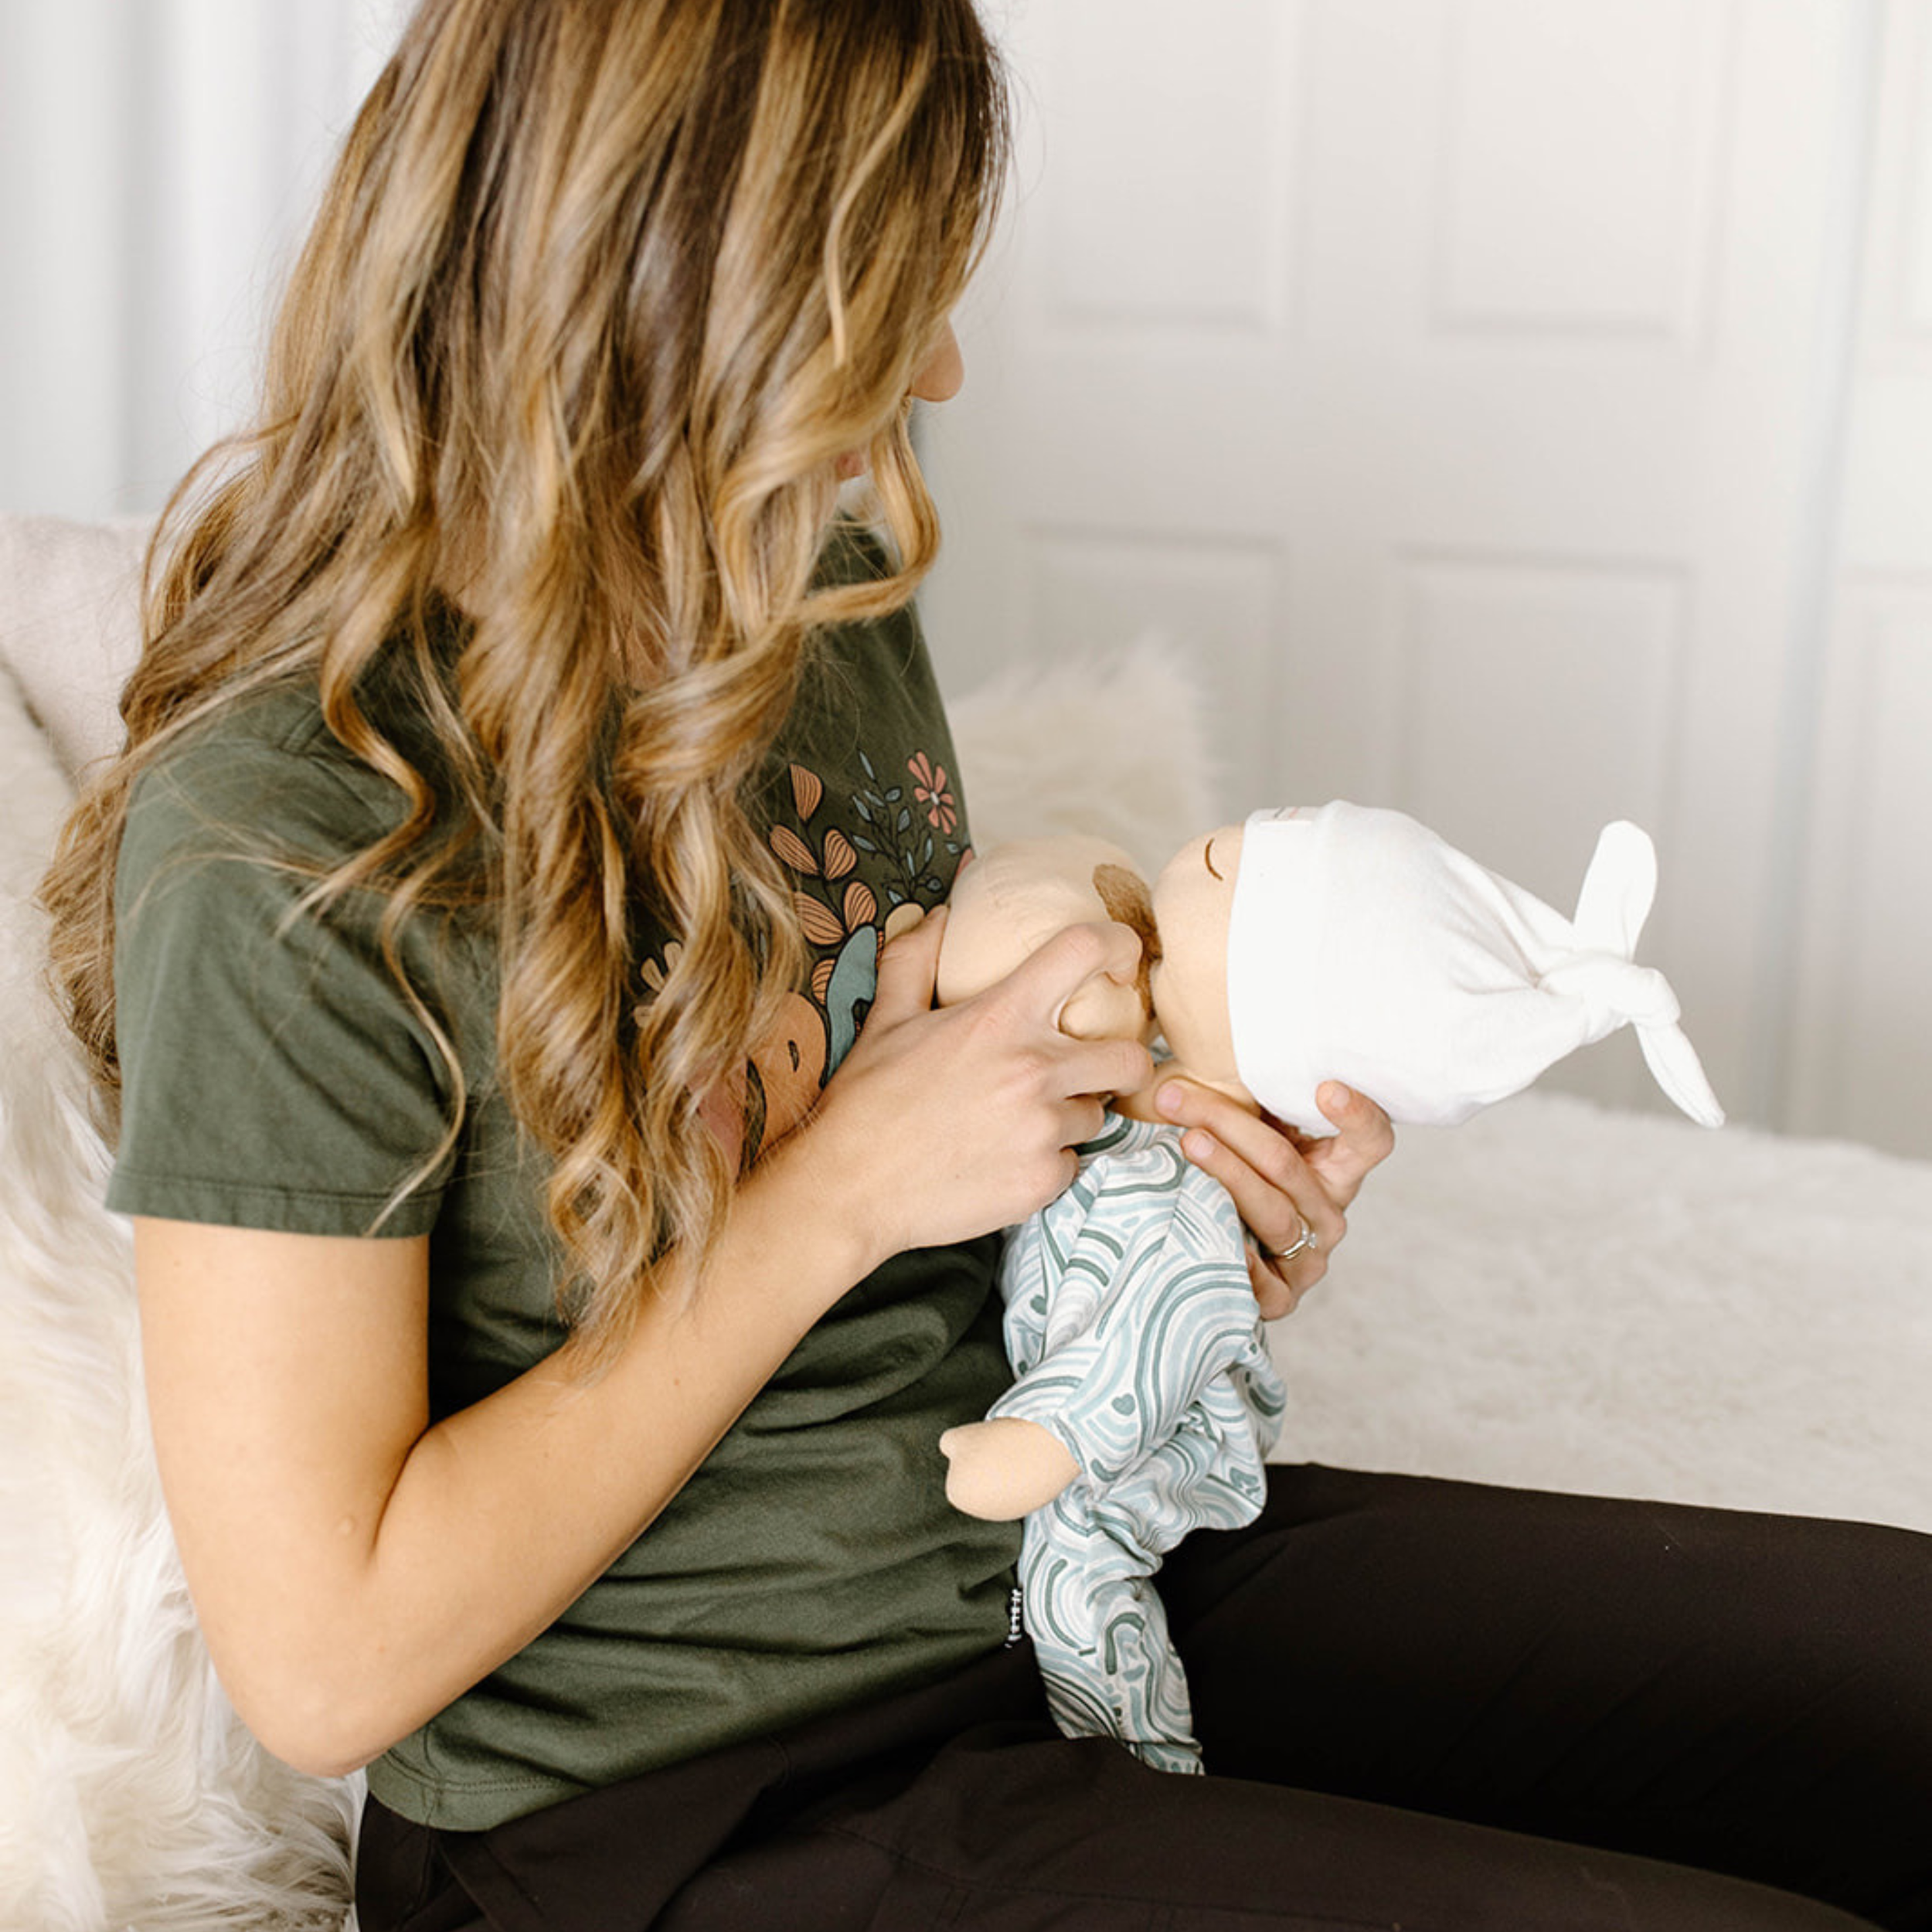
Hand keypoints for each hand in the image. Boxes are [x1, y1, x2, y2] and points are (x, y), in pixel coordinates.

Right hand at [805, 909, 1155, 1261]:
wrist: (848, 1190)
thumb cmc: (866, 1102)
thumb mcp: (887, 1020)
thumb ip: (916, 959)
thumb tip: (939, 915)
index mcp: (1000, 1018)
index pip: (1083, 951)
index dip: (1119, 946)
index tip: (1122, 960)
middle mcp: (1034, 1071)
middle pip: (1131, 1056)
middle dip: (1121, 1060)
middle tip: (1087, 1067)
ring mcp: (1043, 1131)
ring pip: (1095, 1114)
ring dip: (1069, 1115)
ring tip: (1015, 1121)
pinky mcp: (1041, 1182)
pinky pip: (1069, 1164)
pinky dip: (1045, 1162)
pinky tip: (1001, 1159)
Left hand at [1155, 1078, 1394, 1319]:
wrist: (1214, 1241)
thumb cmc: (1234, 1166)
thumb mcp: (1253, 1128)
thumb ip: (1248, 1097)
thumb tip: (1191, 1062)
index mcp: (1338, 1166)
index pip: (1371, 1141)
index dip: (1357, 1116)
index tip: (1325, 1087)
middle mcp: (1330, 1212)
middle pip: (1288, 1167)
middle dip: (1228, 1125)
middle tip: (1179, 1099)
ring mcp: (1310, 1256)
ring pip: (1272, 1212)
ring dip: (1225, 1173)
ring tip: (1187, 1142)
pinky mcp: (1283, 1296)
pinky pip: (1266, 1283)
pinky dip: (1239, 1259)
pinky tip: (1215, 1236)